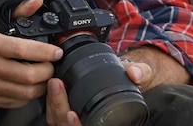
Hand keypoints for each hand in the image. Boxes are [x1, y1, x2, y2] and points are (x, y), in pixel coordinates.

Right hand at [0, 0, 63, 107]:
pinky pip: (16, 102)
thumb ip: (17, 8)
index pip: (21, 50)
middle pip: (27, 76)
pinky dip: (28, 95)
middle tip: (51, 64)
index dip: (44, 52)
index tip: (57, 52)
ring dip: (41, 85)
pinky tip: (29, 85)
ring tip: (43, 75)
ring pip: (25, 93)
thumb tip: (36, 2)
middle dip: (47, 71)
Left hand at [45, 52, 162, 124]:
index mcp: (105, 122)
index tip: (72, 114)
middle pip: (66, 125)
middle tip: (57, 85)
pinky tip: (52, 86)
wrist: (127, 78)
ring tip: (54, 83)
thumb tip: (135, 73)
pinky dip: (52, 102)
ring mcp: (77, 119)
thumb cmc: (130, 81)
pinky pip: (55, 114)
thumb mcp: (140, 75)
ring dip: (54, 103)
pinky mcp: (67, 111)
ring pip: (58, 121)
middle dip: (59, 108)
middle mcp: (89, 122)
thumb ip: (141, 73)